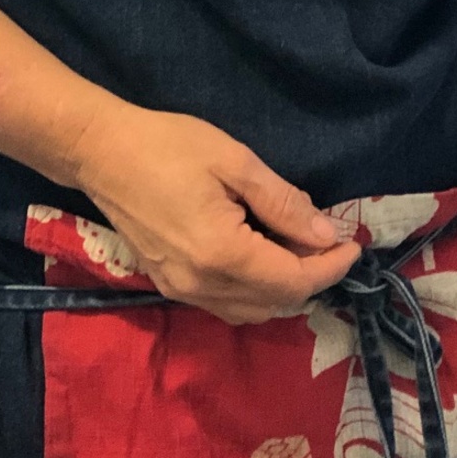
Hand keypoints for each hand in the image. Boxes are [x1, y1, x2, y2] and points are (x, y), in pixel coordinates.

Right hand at [70, 99, 360, 323]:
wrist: (102, 153)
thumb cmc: (170, 147)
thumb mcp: (236, 162)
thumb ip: (283, 203)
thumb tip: (324, 233)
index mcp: (223, 255)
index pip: (293, 280)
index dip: (330, 267)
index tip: (353, 244)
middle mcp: (203, 286)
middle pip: (275, 302)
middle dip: (311, 277)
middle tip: (328, 240)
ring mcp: (182, 291)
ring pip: (251, 310)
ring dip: (284, 288)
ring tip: (300, 248)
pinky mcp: (169, 286)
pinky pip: (225, 305)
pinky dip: (255, 291)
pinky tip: (263, 256)